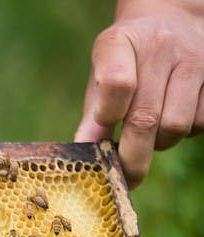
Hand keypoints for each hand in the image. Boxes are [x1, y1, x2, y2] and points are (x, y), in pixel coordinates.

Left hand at [74, 0, 203, 188]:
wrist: (172, 20)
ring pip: (177, 126)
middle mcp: (159, 47)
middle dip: (132, 158)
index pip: (116, 83)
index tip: (101, 137)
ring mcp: (193, 58)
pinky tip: (174, 118)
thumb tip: (83, 151)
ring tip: (150, 133)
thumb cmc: (126, 60)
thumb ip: (93, 113)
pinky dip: (187, 133)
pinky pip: (202, 123)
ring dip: (161, 142)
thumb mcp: (100, 75)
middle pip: (146, 118)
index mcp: (119, 43)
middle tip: (125, 179)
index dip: (108, 116)